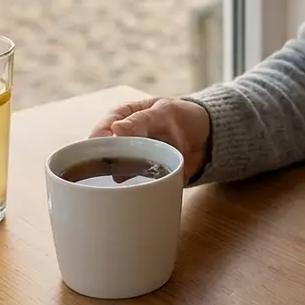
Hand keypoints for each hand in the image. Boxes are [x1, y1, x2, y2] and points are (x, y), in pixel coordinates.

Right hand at [89, 97, 211, 183]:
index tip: (103, 153)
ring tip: (129, 182)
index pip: (101, 130)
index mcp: (122, 117)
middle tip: (115, 171)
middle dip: (104, 164)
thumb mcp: (165, 112)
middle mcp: (121, 139)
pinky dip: (130, 188)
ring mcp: (130, 158)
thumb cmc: (184, 117)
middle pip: (102, 153)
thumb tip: (116, 128)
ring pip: (112, 171)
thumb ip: (143, 119)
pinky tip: (134, 192)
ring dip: (118, 177)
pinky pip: (129, 185)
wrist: (207, 139)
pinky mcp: (140, 176)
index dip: (98, 142)